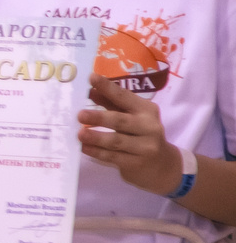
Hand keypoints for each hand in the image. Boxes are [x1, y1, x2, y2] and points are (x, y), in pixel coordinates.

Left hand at [80, 76, 178, 192]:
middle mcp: (149, 127)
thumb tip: (90, 90)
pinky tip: (84, 148)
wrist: (161, 165)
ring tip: (80, 134)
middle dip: (100, 117)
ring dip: (96, 137)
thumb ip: (110, 103)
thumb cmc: (140, 134)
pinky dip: (98, 152)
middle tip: (80, 115)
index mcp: (146, 110)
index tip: (91, 78)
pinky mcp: (137, 163)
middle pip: (121, 121)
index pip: (124, 97)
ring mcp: (145, 147)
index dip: (108, 87)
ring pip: (117, 141)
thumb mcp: (130, 116)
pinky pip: (114, 157)